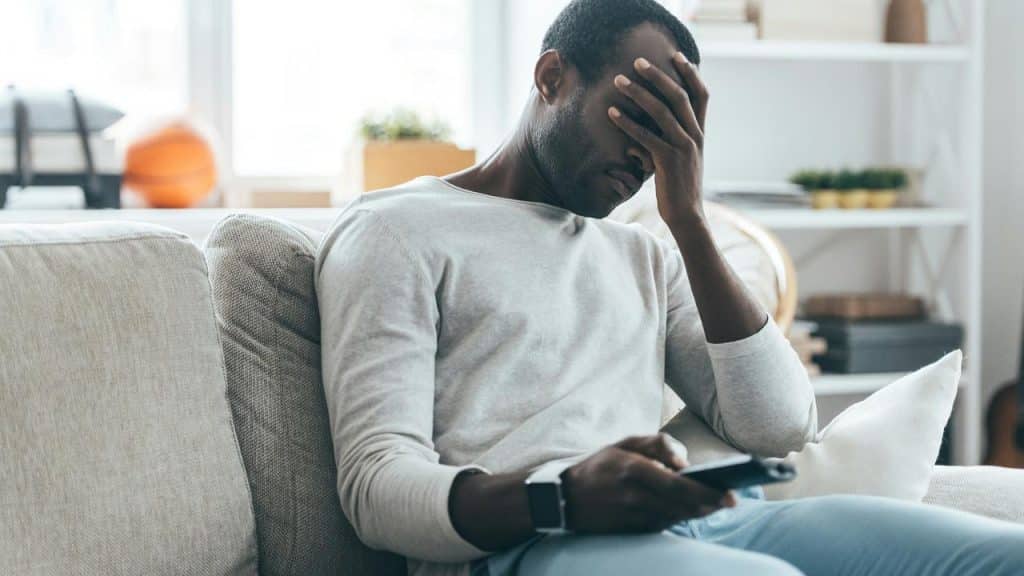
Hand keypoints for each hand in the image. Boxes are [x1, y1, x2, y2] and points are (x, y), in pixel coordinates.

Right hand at [562, 434, 735, 532]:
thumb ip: (657, 444)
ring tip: (713, 503)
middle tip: (730, 501)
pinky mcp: (632, 532)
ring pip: (676, 517)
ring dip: (697, 512)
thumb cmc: (600, 466)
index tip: (729, 494)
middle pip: (682, 506)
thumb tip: (684, 461)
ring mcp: (633, 517)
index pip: (678, 485)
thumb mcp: (624, 443)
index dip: (706, 492)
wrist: (566, 499)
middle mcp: (634, 496)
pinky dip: (677, 518)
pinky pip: (663, 526)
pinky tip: (687, 510)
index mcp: (633, 469)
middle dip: (709, 505)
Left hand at [608, 53, 708, 227]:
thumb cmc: (677, 187)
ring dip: (638, 93)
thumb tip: (643, 131)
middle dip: (657, 76)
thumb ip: (669, 139)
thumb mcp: (679, 159)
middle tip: (637, 61)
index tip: (676, 55)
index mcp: (700, 133)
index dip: (690, 74)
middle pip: (679, 96)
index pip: (702, 95)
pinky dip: (627, 123)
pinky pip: (645, 136)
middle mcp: (695, 136)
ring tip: (619, 81)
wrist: (687, 215)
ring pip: (661, 112)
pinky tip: (611, 113)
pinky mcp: (668, 161)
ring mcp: (683, 148)